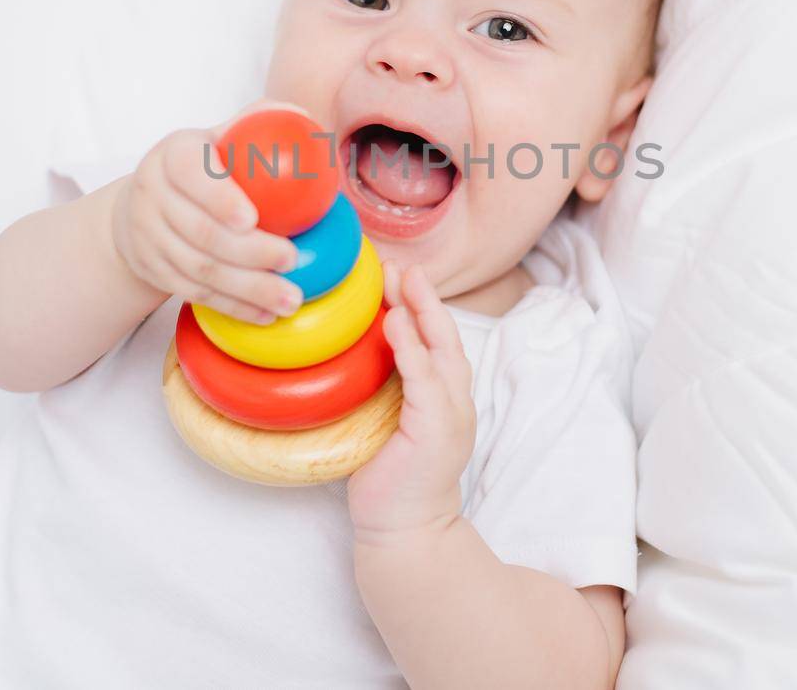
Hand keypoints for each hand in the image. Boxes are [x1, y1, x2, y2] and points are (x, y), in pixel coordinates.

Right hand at [111, 110, 303, 323]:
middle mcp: (153, 194)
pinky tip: (265, 315)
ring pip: (199, 270)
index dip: (220, 197)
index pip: (191, 173)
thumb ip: (259, 123)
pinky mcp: (154, 270)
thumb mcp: (219, 137)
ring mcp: (149, 237)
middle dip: (250, 252)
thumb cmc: (200, 168)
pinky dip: (233, 306)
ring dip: (248, 289)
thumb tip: (306, 122)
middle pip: (201, 232)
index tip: (253, 218)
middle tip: (291, 260)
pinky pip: (195, 294)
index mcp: (174, 155)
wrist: (141, 206)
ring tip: (291, 299)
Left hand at [348, 261, 475, 542]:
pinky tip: (396, 324)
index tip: (397, 275)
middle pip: (445, 336)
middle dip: (424, 297)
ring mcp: (451, 416)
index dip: (421, 306)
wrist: (402, 533)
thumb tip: (342, 357)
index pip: (436, 341)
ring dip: (421, 312)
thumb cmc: (387, 483)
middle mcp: (455, 402)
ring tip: (400, 280)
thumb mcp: (382, 425)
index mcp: (443, 399)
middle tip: (399, 264)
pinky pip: (426, 380)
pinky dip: (412, 349)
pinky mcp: (436, 430)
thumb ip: (378, 391)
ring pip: (441, 351)